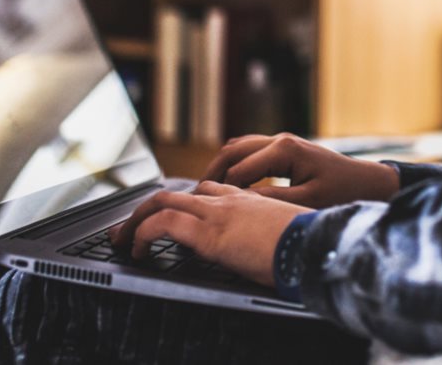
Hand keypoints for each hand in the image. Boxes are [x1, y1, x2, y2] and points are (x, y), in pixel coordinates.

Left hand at [109, 181, 305, 286]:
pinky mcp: (211, 233)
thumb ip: (267, 233)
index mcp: (249, 201)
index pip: (207, 190)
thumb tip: (265, 249)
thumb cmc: (310, 244)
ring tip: (123, 241)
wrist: (318, 245)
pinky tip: (138, 251)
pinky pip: (165, 224)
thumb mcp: (285, 234)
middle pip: (177, 192)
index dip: (183, 203)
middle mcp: (230, 200)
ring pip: (162, 202)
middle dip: (147, 209)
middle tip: (128, 228)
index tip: (168, 217)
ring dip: (136, 221)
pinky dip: (143, 235)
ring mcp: (218, 213)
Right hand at [203, 133, 399, 207]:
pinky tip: (230, 184)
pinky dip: (236, 164)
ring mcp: (282, 142)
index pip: (240, 169)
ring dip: (222, 166)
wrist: (368, 182)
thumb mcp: (307, 202)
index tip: (205, 208)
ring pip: (239, 147)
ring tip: (207, 191)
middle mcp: (280, 140)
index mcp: (284, 150)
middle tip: (196, 197)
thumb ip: (273, 201)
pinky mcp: (285, 149)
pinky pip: (251, 151)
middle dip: (213, 173)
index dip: (221, 189)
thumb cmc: (343, 192)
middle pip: (233, 151)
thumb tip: (241, 204)